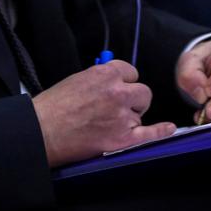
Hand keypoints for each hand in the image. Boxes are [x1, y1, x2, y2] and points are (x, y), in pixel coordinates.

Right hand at [31, 61, 173, 166]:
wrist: (41, 132)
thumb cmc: (52, 107)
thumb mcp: (76, 80)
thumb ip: (99, 79)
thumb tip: (112, 81)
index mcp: (105, 74)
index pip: (130, 72)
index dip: (125, 82)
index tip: (120, 88)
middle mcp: (117, 92)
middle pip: (142, 92)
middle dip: (133, 99)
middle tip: (118, 108)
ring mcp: (122, 116)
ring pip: (141, 113)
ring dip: (131, 117)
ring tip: (109, 125)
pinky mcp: (122, 138)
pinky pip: (149, 134)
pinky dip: (160, 131)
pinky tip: (168, 128)